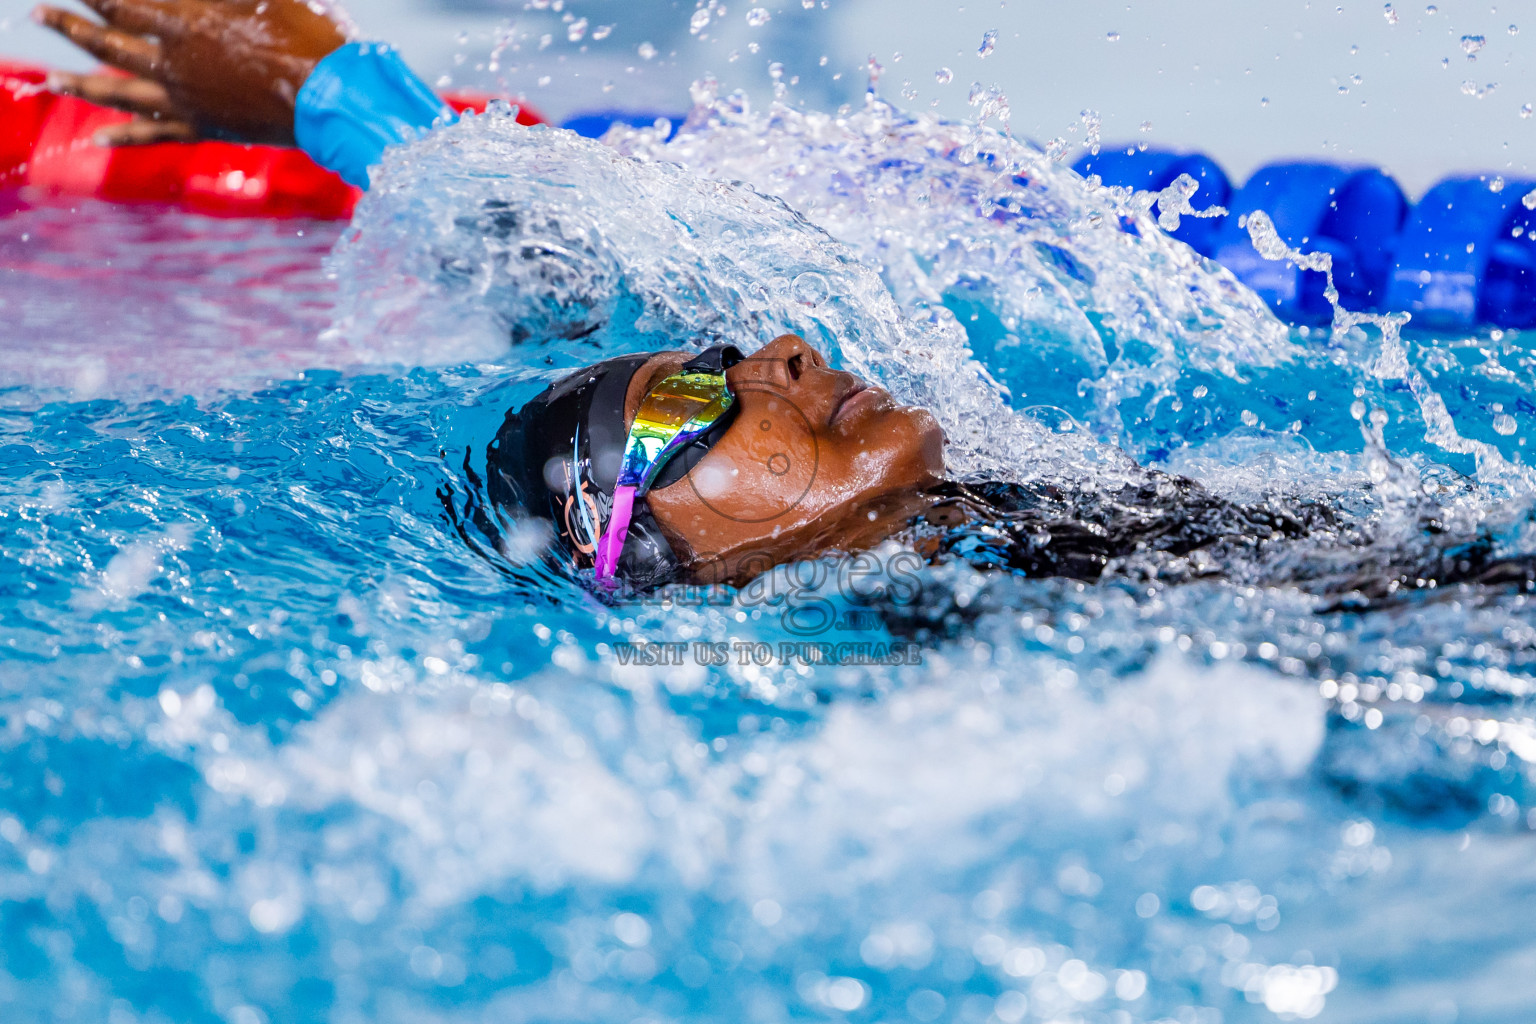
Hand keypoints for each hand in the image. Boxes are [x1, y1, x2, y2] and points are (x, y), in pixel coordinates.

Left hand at [32, 0, 348, 145]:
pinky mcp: (204, 129)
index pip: (122, 4)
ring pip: (120, 92)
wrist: (337, 96)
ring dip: (80, 84)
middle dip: (69, 26)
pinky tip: (98, 136)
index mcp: (187, 23)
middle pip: (108, 43)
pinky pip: (154, 135)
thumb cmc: (308, 35)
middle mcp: (175, 64)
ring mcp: (187, 101)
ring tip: (50, 80)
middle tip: (39, 15)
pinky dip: (124, 136)